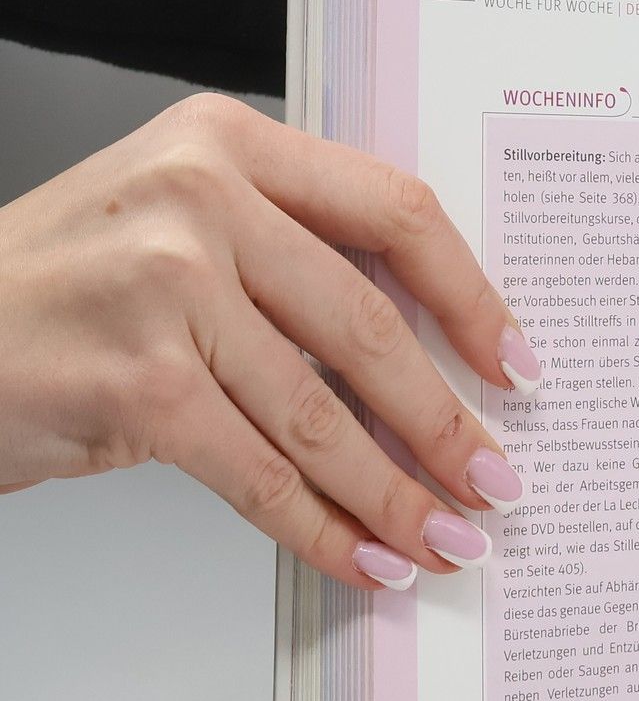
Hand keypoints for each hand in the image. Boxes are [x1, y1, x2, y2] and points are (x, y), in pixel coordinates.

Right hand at [0, 93, 540, 590]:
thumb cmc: (61, 287)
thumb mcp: (178, 222)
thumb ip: (292, 255)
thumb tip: (431, 355)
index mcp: (229, 143)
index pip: (395, 210)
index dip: (472, 297)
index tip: (516, 362)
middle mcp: (201, 198)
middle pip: (371, 325)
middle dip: (447, 420)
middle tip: (497, 478)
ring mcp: (166, 287)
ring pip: (323, 414)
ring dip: (398, 493)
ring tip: (448, 536)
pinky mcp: (138, 383)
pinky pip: (263, 474)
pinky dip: (324, 529)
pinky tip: (366, 558)